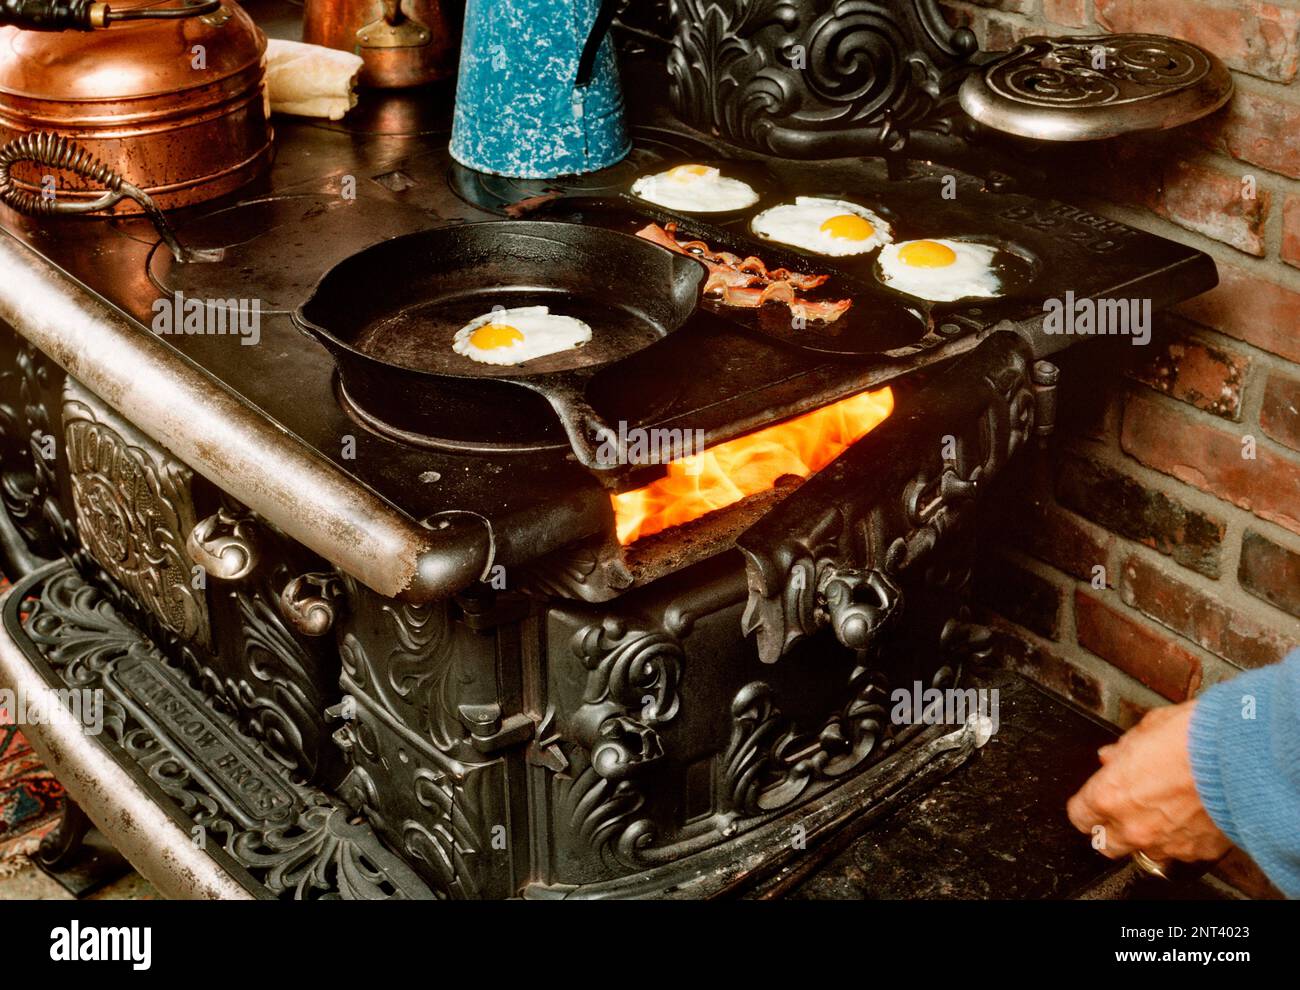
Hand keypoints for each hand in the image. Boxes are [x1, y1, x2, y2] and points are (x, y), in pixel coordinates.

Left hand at [1066, 701, 1231, 865]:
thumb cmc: (1193, 736)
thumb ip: (1122, 749)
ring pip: (1142, 851)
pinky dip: (1179, 838)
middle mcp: (1133, 825)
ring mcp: (1165, 842)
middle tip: (1121, 809)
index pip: (1079, 815)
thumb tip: (1112, 756)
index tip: (1092, 798)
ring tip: (1160, 812)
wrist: (1243, 756)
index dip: (1085, 805)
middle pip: (1105, 842)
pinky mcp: (1197, 851)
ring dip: (1145, 835)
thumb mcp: (1146, 729)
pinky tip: (1188, 817)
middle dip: (1109, 827)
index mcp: (1110, 794)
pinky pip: (1178, 851)